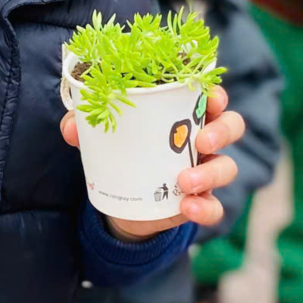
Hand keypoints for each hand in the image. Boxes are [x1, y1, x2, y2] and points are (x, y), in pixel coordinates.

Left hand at [62, 85, 244, 236]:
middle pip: (231, 126)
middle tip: (202, 140)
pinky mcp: (199, 202)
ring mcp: (204, 171)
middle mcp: (202, 140)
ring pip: (227, 166)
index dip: (216, 94)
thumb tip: (71, 127)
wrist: (121, 202)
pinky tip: (188, 207)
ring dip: (211, 173)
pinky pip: (214, 207)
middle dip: (221, 131)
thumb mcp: (101, 136)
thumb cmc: (121, 152)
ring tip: (185, 181)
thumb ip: (85, 127)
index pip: (211, 96)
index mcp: (185, 114)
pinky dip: (205, 208)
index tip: (210, 97)